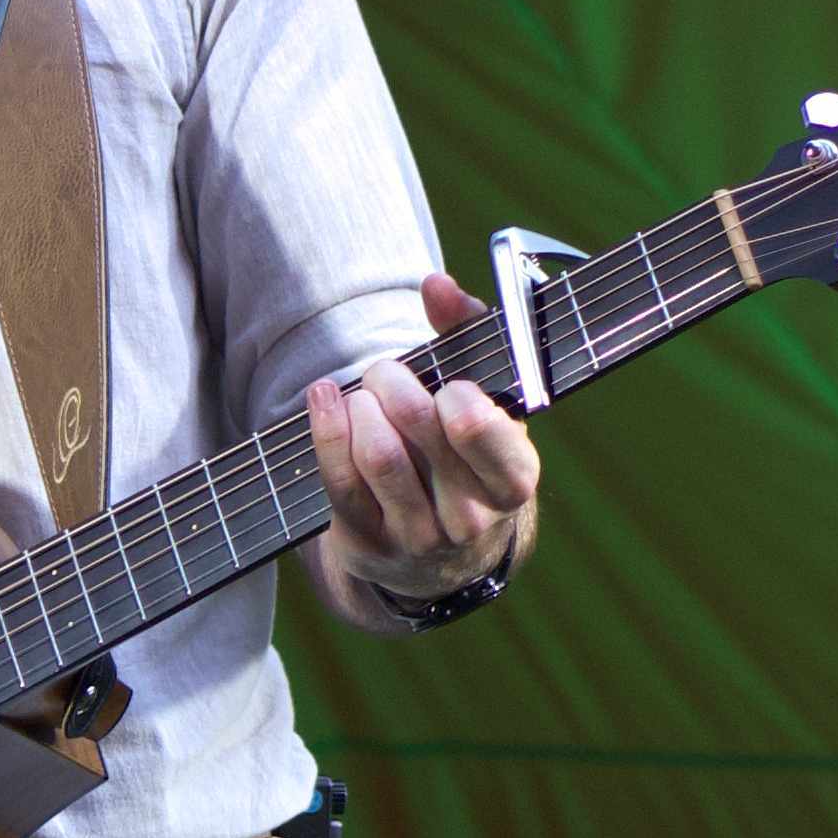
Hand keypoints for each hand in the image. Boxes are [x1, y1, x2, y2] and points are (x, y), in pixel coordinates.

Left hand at [308, 274, 545, 619]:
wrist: (443, 552)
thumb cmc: (466, 450)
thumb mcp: (486, 398)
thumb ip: (468, 333)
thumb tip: (437, 285)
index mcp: (513, 478)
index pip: (484, 434)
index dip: (457, 398)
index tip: (447, 384)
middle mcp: (472, 518)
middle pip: (423, 430)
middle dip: (394, 383)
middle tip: (385, 370)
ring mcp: (419, 538)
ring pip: (379, 455)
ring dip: (361, 406)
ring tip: (363, 394)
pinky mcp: (369, 544)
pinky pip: (340, 480)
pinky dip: (327, 427)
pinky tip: (324, 397)